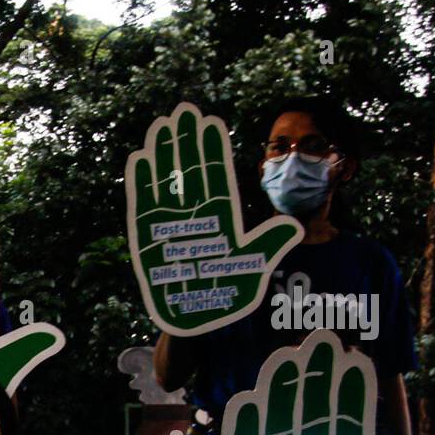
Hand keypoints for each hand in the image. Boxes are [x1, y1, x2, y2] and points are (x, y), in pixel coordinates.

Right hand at [126, 103, 301, 336]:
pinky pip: (144, 207)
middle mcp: (193, 217)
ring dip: (163, 155)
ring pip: (166, 182)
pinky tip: (140, 158)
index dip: (213, 150)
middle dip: (186, 142)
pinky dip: (142, 184)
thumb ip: (269, 244)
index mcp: (220, 219)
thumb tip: (293, 225)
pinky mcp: (148, 240)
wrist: (196, 323)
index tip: (211, 123)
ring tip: (161, 126)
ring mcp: (169, 226)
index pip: (216, 177)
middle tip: (184, 110)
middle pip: (189, 172)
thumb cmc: (226, 297)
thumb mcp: (253, 268)